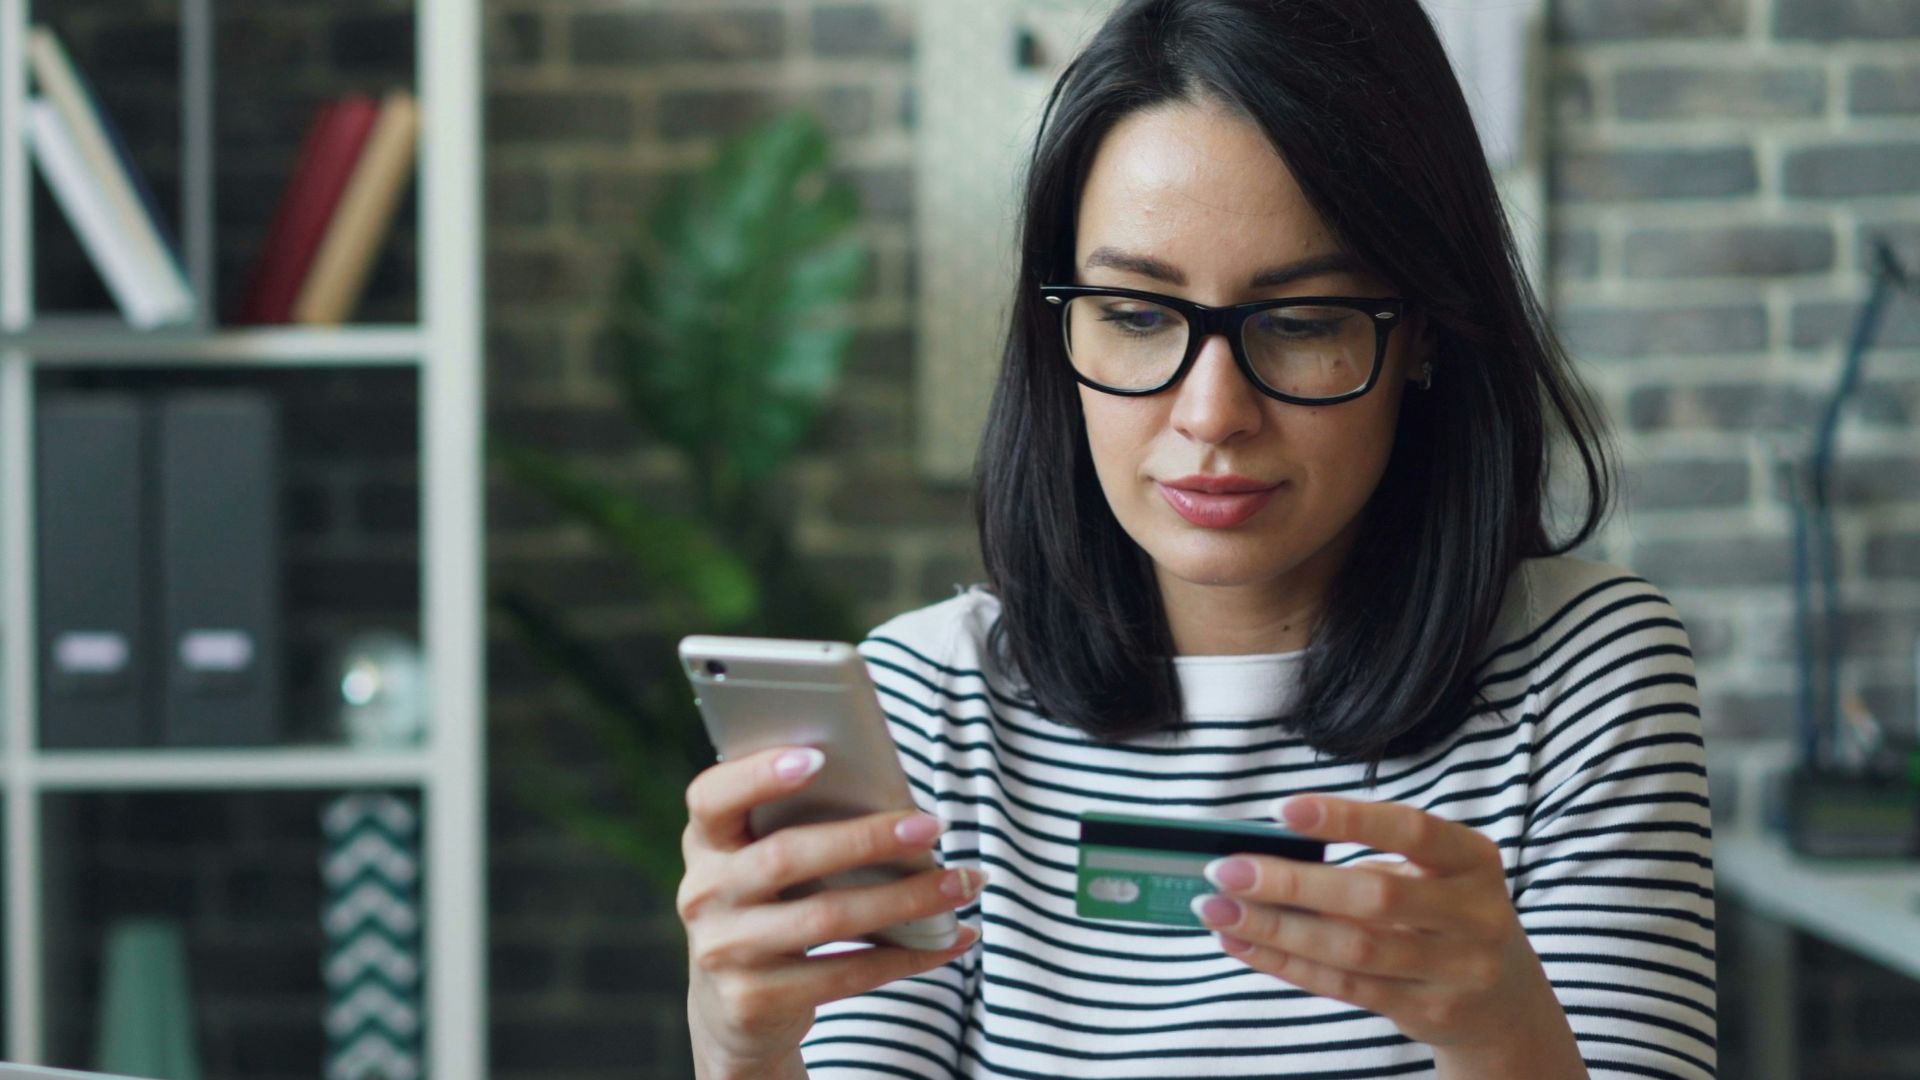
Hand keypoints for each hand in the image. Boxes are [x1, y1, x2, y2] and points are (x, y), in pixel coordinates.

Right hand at [679, 745, 985, 1079]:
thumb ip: (799, 828)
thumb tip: (896, 804)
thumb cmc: (771, 906)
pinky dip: (909, 955)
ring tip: (961, 883)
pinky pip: (845, 974)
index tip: (819, 757)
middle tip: (932, 826)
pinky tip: (952, 937)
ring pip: (827, 918)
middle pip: (787, 857)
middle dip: (867, 839)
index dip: (758, 774)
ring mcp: (724, 951)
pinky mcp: (754, 1000)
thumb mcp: (763, 863)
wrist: (732, 1009)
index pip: (712, 797)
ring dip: (906, 899)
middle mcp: (704, 894)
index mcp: (705, 842)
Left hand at [1191, 794, 1573, 1059]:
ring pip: (1352, 949)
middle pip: (1373, 897)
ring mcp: (1456, 970)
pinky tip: (1244, 941)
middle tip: (1225, 869)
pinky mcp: (1428, 1012)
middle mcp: (1474, 914)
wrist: (1505, 1002)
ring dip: (1275, 928)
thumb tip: (1267, 852)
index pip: (1410, 830)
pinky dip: (1286, 962)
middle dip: (1291, 883)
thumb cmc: (1446, 914)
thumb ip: (1369, 860)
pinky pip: (1344, 986)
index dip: (1346, 818)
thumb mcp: (1433, 875)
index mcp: (1473, 860)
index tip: (1280, 809)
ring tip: (1217, 909)